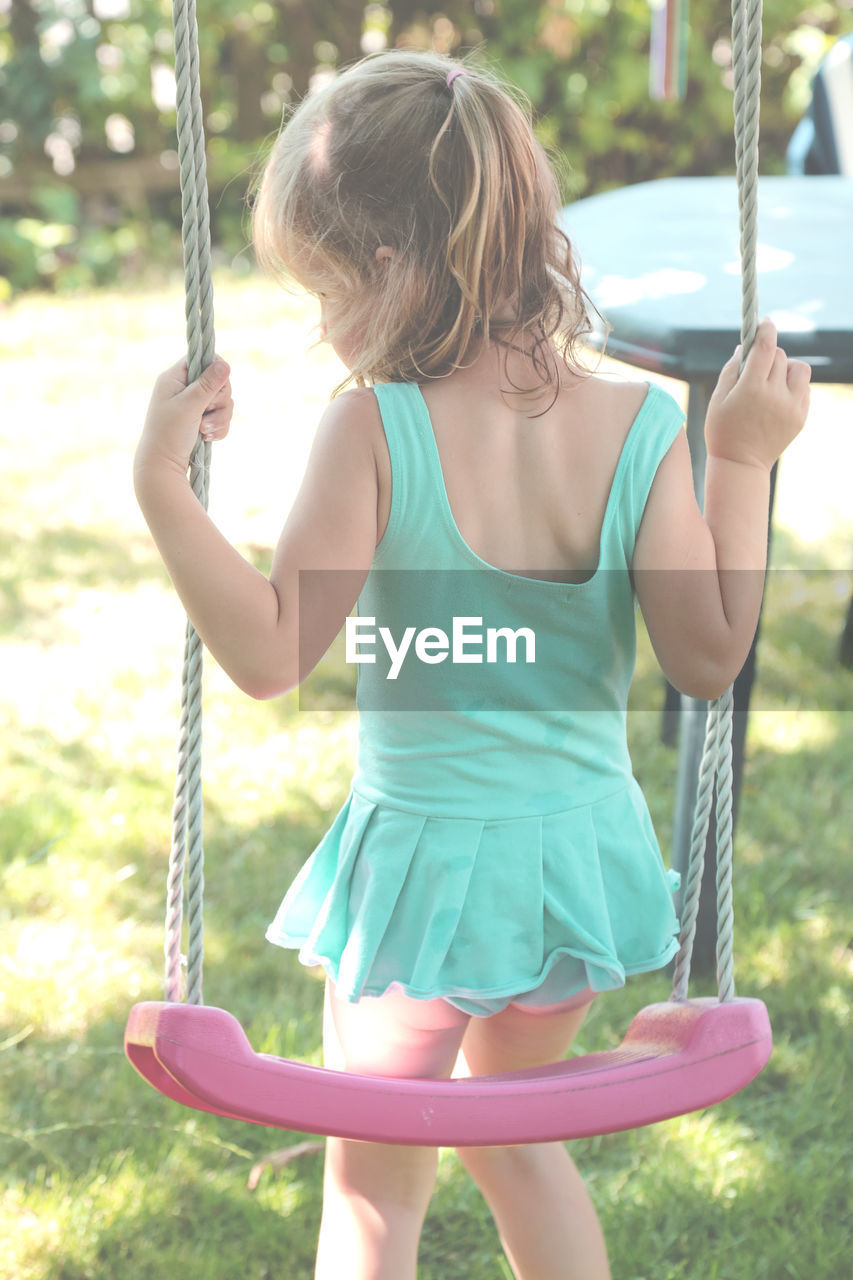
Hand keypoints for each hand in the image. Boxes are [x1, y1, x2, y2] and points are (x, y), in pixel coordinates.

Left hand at [137, 356, 233, 474]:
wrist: (163, 466)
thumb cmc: (169, 434)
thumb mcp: (189, 406)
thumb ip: (208, 385)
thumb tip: (225, 364)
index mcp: (174, 378)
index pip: (202, 359)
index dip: (214, 371)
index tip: (216, 387)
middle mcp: (184, 388)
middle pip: (218, 381)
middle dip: (219, 401)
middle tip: (206, 414)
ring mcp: (194, 405)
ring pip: (224, 402)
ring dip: (219, 419)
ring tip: (204, 432)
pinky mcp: (202, 421)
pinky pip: (222, 418)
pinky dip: (218, 429)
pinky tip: (207, 439)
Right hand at [705, 319, 810, 470]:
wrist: (741, 465)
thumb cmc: (723, 430)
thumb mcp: (718, 399)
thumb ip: (731, 369)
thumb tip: (744, 346)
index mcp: (751, 389)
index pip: (765, 347)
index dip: (765, 330)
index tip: (765, 322)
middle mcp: (775, 395)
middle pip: (780, 356)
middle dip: (768, 356)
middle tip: (757, 367)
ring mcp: (792, 407)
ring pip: (799, 369)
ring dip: (786, 369)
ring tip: (772, 383)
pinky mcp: (801, 416)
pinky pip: (803, 388)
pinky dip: (792, 387)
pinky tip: (777, 400)